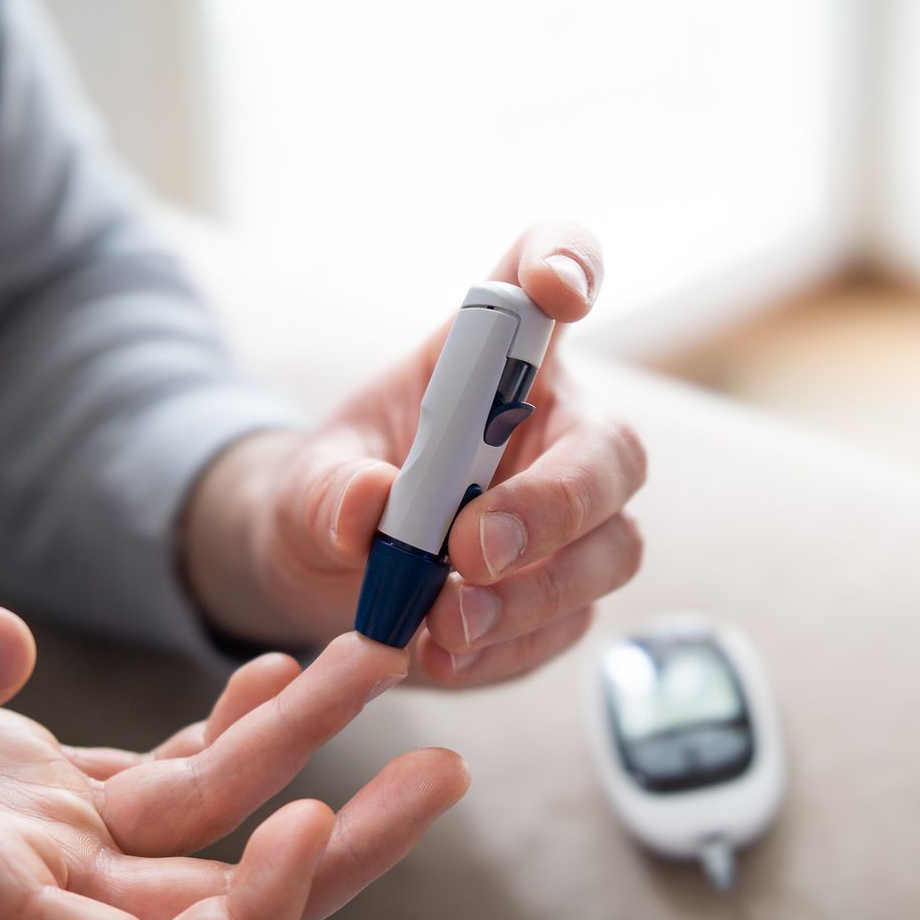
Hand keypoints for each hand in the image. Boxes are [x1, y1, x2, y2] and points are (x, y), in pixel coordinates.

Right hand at [0, 607, 465, 919]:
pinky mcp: (36, 793)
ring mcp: (40, 846)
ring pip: (210, 820)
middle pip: (225, 904)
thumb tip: (3, 640)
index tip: (312, 831)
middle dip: (345, 846)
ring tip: (384, 661)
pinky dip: (231, 728)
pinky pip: (165, 778)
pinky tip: (276, 670)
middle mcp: (30, 896)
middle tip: (447, 772)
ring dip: (305, 751)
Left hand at [182, 221, 647, 685]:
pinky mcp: (569, 598)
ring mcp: (579, 521)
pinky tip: (447, 655)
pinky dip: (511, 646)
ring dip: (531, 595)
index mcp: (497, 358)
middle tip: (468, 552)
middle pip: (612, 451)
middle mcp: (558, 429)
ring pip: (611, 550)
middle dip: (552, 505)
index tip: (556, 289)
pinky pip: (571, 625)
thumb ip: (329, 489)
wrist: (326, 580)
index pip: (554, 271)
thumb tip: (369, 507)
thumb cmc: (336, 496)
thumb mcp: (306, 483)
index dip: (570, 264)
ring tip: (443, 627)